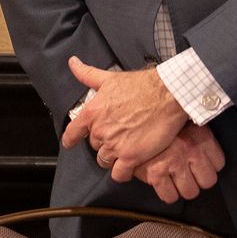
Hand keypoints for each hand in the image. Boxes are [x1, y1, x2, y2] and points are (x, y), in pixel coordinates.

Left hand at [57, 55, 186, 181]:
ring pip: (104, 161)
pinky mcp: (131, 157)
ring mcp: (114, 145)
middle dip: (103, 143)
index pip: (72, 132)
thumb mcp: (110, 78)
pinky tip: (130, 166)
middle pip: (94, 146)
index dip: (70, 139)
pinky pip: (118, 174)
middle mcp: (100, 131)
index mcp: (92, 112)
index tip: (69, 143)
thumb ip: (87, 74)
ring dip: (112, 158)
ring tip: (124, 151)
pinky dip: (122, 173)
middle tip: (117, 137)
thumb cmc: (140, 85)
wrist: (166, 95)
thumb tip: (72, 63)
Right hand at [136, 124, 225, 203]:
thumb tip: (205, 154)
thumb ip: (197, 136)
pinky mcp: (156, 172)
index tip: (199, 162)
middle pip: (208, 181)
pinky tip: (163, 183)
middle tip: (187, 172)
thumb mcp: (184, 121)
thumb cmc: (159, 118)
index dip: (208, 165)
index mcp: (202, 136)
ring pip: (190, 192)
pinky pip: (170, 196)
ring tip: (175, 178)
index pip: (219, 164)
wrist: (136, 111)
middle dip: (198, 179)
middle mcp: (191, 149)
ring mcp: (174, 162)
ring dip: (183, 187)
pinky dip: (166, 193)